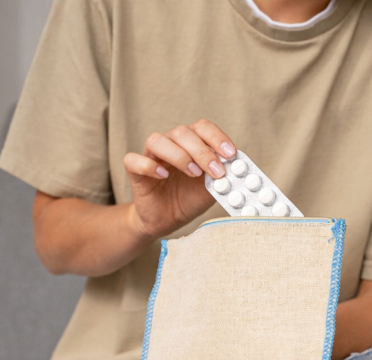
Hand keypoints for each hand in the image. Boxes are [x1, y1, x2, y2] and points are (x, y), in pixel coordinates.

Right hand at [123, 119, 235, 239]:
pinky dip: (148, 165)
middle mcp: (170, 144)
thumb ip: (222, 177)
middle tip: (215, 170)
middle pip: (182, 132)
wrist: (167, 220)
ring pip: (157, 140)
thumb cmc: (188, 199)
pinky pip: (133, 160)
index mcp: (190, 143)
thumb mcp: (211, 189)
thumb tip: (238, 169)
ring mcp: (150, 156)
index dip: (216, 137)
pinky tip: (163, 176)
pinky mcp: (135, 171)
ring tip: (193, 173)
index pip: (202, 128)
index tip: (231, 154)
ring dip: (178, 155)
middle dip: (202, 151)